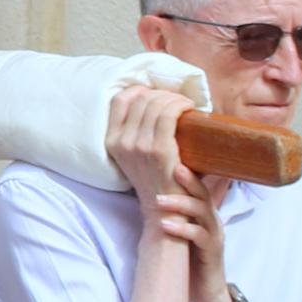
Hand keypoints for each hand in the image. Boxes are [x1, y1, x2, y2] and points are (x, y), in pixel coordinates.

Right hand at [104, 82, 193, 213]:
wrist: (164, 211)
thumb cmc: (155, 180)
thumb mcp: (134, 155)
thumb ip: (135, 132)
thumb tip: (153, 101)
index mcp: (111, 141)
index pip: (119, 100)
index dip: (138, 90)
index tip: (155, 94)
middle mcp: (121, 142)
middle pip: (140, 98)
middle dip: (162, 93)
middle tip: (177, 100)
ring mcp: (139, 146)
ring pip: (156, 104)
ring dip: (174, 98)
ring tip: (185, 104)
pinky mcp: (159, 150)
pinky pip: (169, 115)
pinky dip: (181, 106)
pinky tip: (190, 108)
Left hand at [154, 170, 235, 301]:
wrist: (206, 293)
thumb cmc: (188, 258)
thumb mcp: (178, 229)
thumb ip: (170, 212)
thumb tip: (146, 192)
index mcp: (202, 211)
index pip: (197, 185)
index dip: (186, 170)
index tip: (170, 155)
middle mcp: (211, 219)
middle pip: (203, 192)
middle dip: (188, 179)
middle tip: (172, 166)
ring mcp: (214, 234)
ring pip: (203, 211)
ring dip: (181, 203)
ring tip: (159, 200)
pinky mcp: (212, 252)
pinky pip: (201, 236)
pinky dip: (183, 229)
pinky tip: (166, 225)